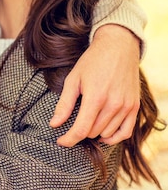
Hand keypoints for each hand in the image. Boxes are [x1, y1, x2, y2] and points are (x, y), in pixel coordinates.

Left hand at [50, 25, 139, 146]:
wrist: (118, 47)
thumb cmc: (92, 62)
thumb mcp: (73, 79)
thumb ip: (64, 104)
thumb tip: (54, 124)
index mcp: (95, 97)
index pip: (81, 130)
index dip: (68, 139)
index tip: (60, 141)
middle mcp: (113, 104)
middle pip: (92, 132)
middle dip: (80, 130)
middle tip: (74, 121)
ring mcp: (126, 106)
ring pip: (106, 133)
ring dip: (95, 132)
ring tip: (88, 119)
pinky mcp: (134, 107)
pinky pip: (125, 132)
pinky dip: (113, 137)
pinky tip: (104, 134)